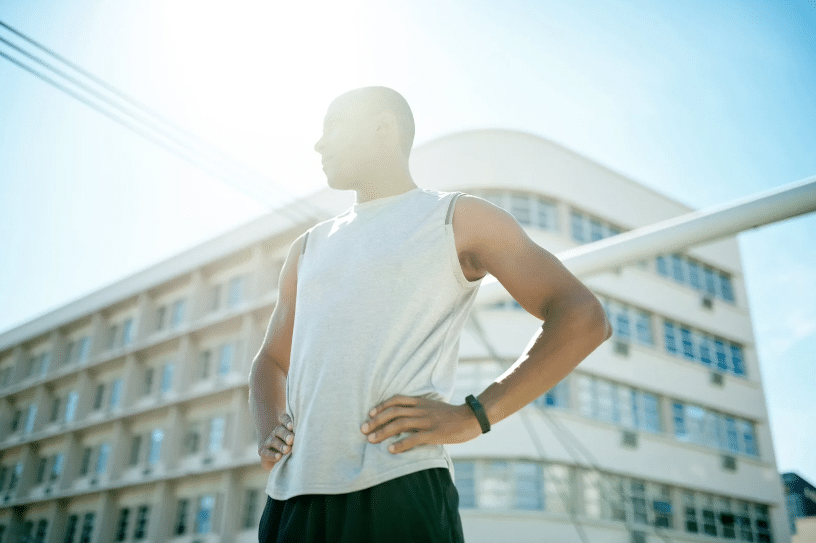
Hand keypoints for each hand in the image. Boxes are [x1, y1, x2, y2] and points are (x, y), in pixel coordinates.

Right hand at [258, 413, 293, 470]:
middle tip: (291, 440)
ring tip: (287, 450)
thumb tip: (298, 439)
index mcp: (284, 427)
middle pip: (279, 429)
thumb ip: (297, 437)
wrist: (277, 461)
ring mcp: (268, 442)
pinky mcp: (263, 452)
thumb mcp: (296, 442)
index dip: (287, 421)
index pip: (284, 419)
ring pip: (273, 441)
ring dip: (280, 445)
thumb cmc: (292, 449)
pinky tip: (278, 457)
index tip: (291, 426)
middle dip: (285, 434)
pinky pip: (266, 453)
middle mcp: (275, 433)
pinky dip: (272, 455)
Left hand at [361, 395, 482, 453]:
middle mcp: (422, 409)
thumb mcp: (433, 406)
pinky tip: (391, 450)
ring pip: (400, 424)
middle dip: (376, 421)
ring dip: (383, 432)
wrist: (471, 418)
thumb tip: (403, 417)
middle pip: (393, 412)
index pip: (396, 400)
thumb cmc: (451, 415)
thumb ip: (419, 409)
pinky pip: (414, 438)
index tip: (369, 414)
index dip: (381, 406)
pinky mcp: (434, 433)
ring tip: (371, 440)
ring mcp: (427, 421)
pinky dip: (400, 444)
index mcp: (421, 401)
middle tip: (363, 430)